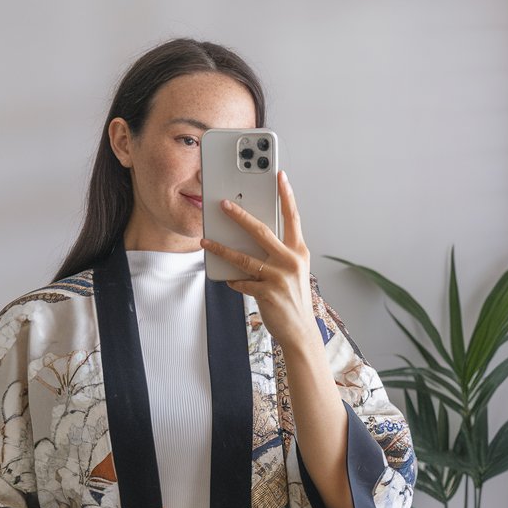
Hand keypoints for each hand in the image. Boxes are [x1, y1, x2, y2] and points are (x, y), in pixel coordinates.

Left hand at [200, 170, 319, 350]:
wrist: (301, 331)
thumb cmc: (294, 298)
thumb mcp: (293, 271)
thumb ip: (278, 253)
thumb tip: (249, 239)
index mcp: (299, 251)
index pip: (293, 217)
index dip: (286, 195)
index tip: (279, 175)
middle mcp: (291, 261)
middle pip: (261, 231)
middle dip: (240, 216)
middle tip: (223, 204)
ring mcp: (279, 277)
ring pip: (244, 257)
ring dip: (222, 248)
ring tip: (207, 241)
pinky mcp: (267, 293)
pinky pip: (242, 281)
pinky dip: (233, 280)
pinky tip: (228, 279)